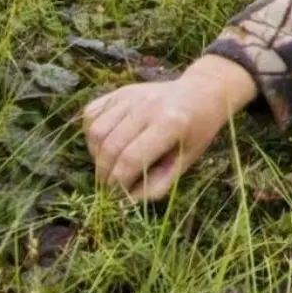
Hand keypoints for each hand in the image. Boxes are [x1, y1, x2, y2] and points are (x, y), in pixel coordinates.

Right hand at [81, 53, 257, 200]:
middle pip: (110, 147)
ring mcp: (131, 95)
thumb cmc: (196, 132)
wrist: (200, 94)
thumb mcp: (186, 162)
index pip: (131, 159)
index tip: (117, 196)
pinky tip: (105, 144)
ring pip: (96, 131)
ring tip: (108, 165)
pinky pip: (91, 114)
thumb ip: (158, 184)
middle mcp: (147, 105)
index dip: (118, 183)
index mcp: (170, 123)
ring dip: (96, 155)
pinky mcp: (119, 91)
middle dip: (104, 174)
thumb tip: (124, 201)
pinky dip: (92, 135)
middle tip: (109, 187)